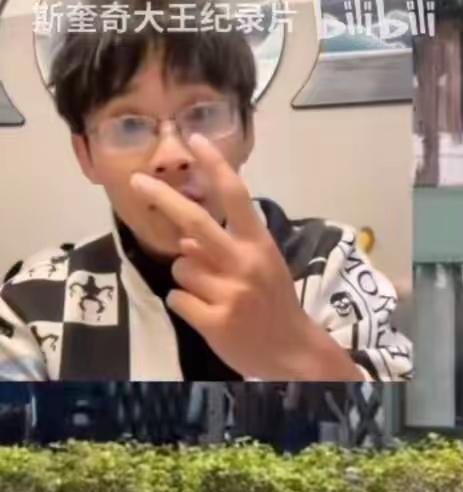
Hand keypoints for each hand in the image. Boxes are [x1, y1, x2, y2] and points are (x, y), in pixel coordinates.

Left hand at [129, 135, 361, 379]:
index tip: (195, 140)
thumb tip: (185, 235)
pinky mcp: (214, 321)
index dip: (215, 166)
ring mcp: (229, 293)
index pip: (236, 197)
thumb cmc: (275, 304)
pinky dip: (186, 305)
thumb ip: (230, 247)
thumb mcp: (264, 266)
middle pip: (194, 222)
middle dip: (162, 198)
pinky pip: (178, 298)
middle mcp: (244, 264)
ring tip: (213, 295)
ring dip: (188, 279)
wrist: (293, 352)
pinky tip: (208, 314)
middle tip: (139, 182)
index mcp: (260, 246)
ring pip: (182, 267)